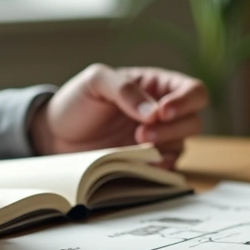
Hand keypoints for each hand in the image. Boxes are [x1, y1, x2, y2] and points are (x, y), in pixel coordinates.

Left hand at [29, 64, 207, 168]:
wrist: (56, 135)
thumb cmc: (77, 101)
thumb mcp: (96, 81)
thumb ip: (125, 89)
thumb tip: (154, 113)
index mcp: (158, 86)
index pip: (193, 91)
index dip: (185, 102)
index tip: (162, 112)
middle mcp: (164, 114)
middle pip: (194, 121)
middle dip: (172, 128)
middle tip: (142, 134)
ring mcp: (158, 140)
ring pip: (183, 145)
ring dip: (164, 147)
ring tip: (137, 147)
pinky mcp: (148, 163)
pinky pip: (167, 168)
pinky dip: (159, 168)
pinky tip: (143, 166)